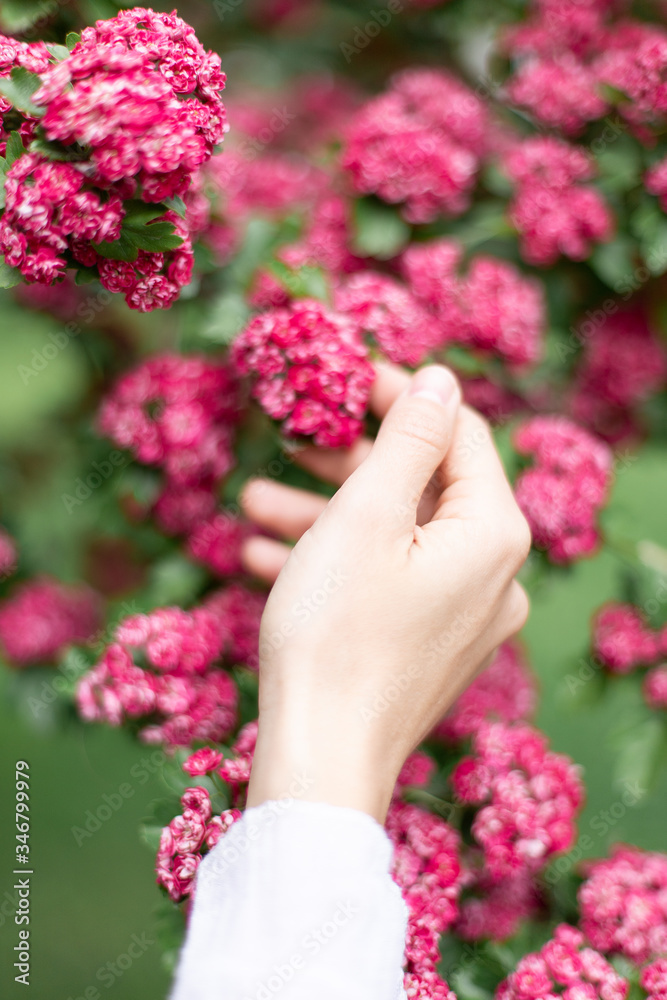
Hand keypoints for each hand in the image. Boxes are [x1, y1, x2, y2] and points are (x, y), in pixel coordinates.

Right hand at [240, 363, 530, 822]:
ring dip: (325, 515)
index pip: (458, 435)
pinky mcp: (428, 649)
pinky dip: (333, 564)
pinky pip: (386, 585)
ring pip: (395, 539)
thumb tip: (441, 378)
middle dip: (350, 463)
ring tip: (254, 503)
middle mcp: (494, 576)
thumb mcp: (367, 515)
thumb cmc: (337, 633)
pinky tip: (264, 557)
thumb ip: (411, 438)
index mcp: (494, 534)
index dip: (401, 397)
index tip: (346, 377)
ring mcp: (464, 618)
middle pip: (425, 488)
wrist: (320, 764)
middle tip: (294, 441)